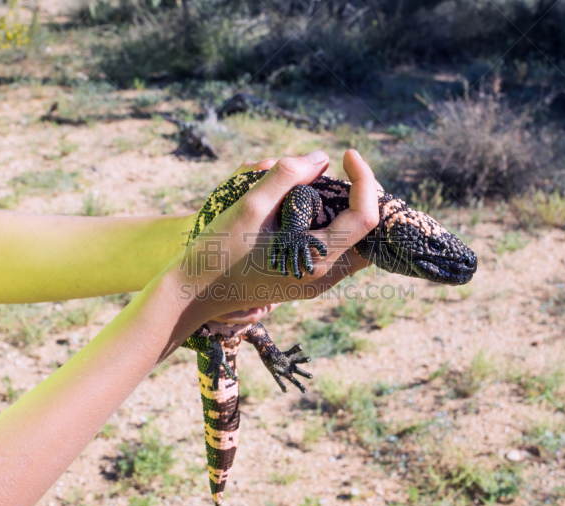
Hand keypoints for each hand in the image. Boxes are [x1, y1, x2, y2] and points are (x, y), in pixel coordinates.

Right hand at [181, 149, 380, 317]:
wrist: (195, 292)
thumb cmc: (219, 249)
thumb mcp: (251, 205)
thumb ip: (287, 175)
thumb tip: (322, 158)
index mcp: (315, 261)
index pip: (365, 218)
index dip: (365, 180)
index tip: (348, 153)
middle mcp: (323, 277)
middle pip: (370, 236)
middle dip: (367, 199)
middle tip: (349, 171)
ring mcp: (316, 284)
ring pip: (357, 247)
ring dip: (354, 214)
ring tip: (337, 185)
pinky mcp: (306, 284)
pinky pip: (339, 254)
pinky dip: (339, 227)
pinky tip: (319, 207)